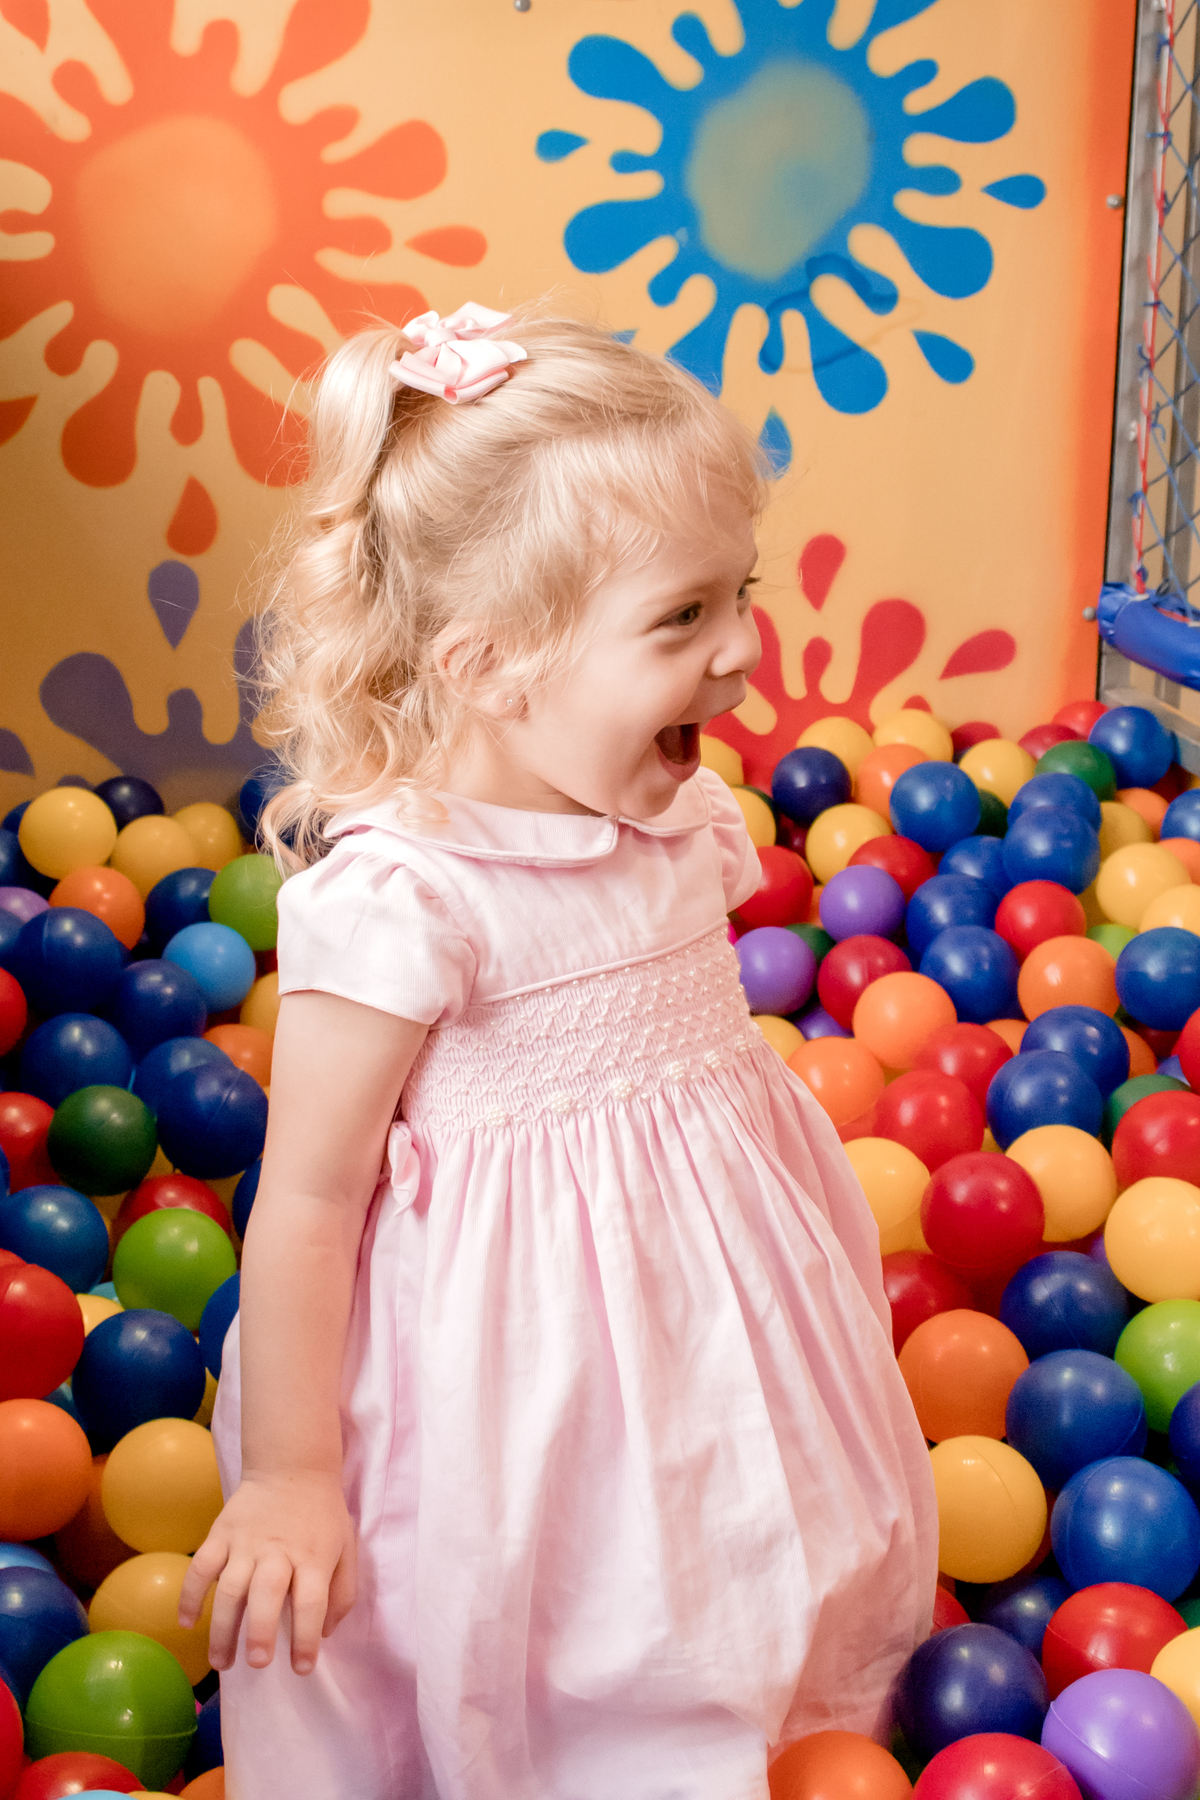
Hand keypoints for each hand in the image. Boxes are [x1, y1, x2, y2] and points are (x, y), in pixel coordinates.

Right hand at [179, 1470, 356, 1675]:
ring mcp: (246, 1542)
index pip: (312, 1602)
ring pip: (229, 1587)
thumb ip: (342, 1593)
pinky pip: (201, 1567)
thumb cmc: (322, 1516)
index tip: (302, 1668)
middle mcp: (278, 1551)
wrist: (293, 1466)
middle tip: (257, 1662)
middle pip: (266, 1594)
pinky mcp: (221, 1533)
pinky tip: (187, 1622)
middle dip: (259, 1631)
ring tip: (221, 1662)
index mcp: (313, 1557)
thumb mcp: (347, 1548)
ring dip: (222, 1626)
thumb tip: (324, 1634)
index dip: (307, 1638)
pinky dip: (190, 1595)